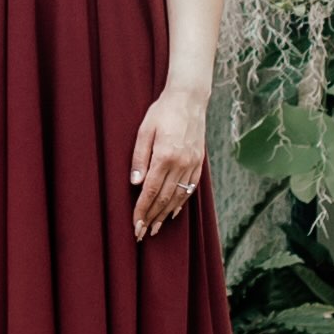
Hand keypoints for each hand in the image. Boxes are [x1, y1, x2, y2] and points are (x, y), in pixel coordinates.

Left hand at [129, 88, 208, 233]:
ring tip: (155, 228)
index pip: (150, 191)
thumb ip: (139, 158)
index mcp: (165, 156)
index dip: (141, 210)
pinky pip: (190, 188)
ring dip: (165, 214)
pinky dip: (180, 202)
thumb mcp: (145, 130)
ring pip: (178, 196)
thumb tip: (135, 183)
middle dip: (151, 218)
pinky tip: (172, 212)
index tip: (135, 225)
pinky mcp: (199, 162)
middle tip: (141, 234)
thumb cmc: (163, 112)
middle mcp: (181, 163)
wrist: (189, 99)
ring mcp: (192, 164)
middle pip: (164, 198)